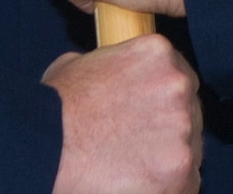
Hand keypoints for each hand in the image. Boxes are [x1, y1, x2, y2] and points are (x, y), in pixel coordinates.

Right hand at [45, 34, 200, 193]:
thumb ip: (113, 65)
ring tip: (132, 170)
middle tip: (138, 147)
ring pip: (190, 152)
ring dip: (167, 162)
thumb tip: (120, 77)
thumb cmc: (54, 109)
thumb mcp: (80, 64)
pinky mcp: (179, 171)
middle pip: (190, 114)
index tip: (150, 117)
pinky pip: (186, 184)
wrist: (42, 146)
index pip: (179, 78)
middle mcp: (177, 87)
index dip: (164, 101)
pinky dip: (166, 189)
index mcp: (158, 53)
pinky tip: (137, 186)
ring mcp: (182, 130)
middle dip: (169, 132)